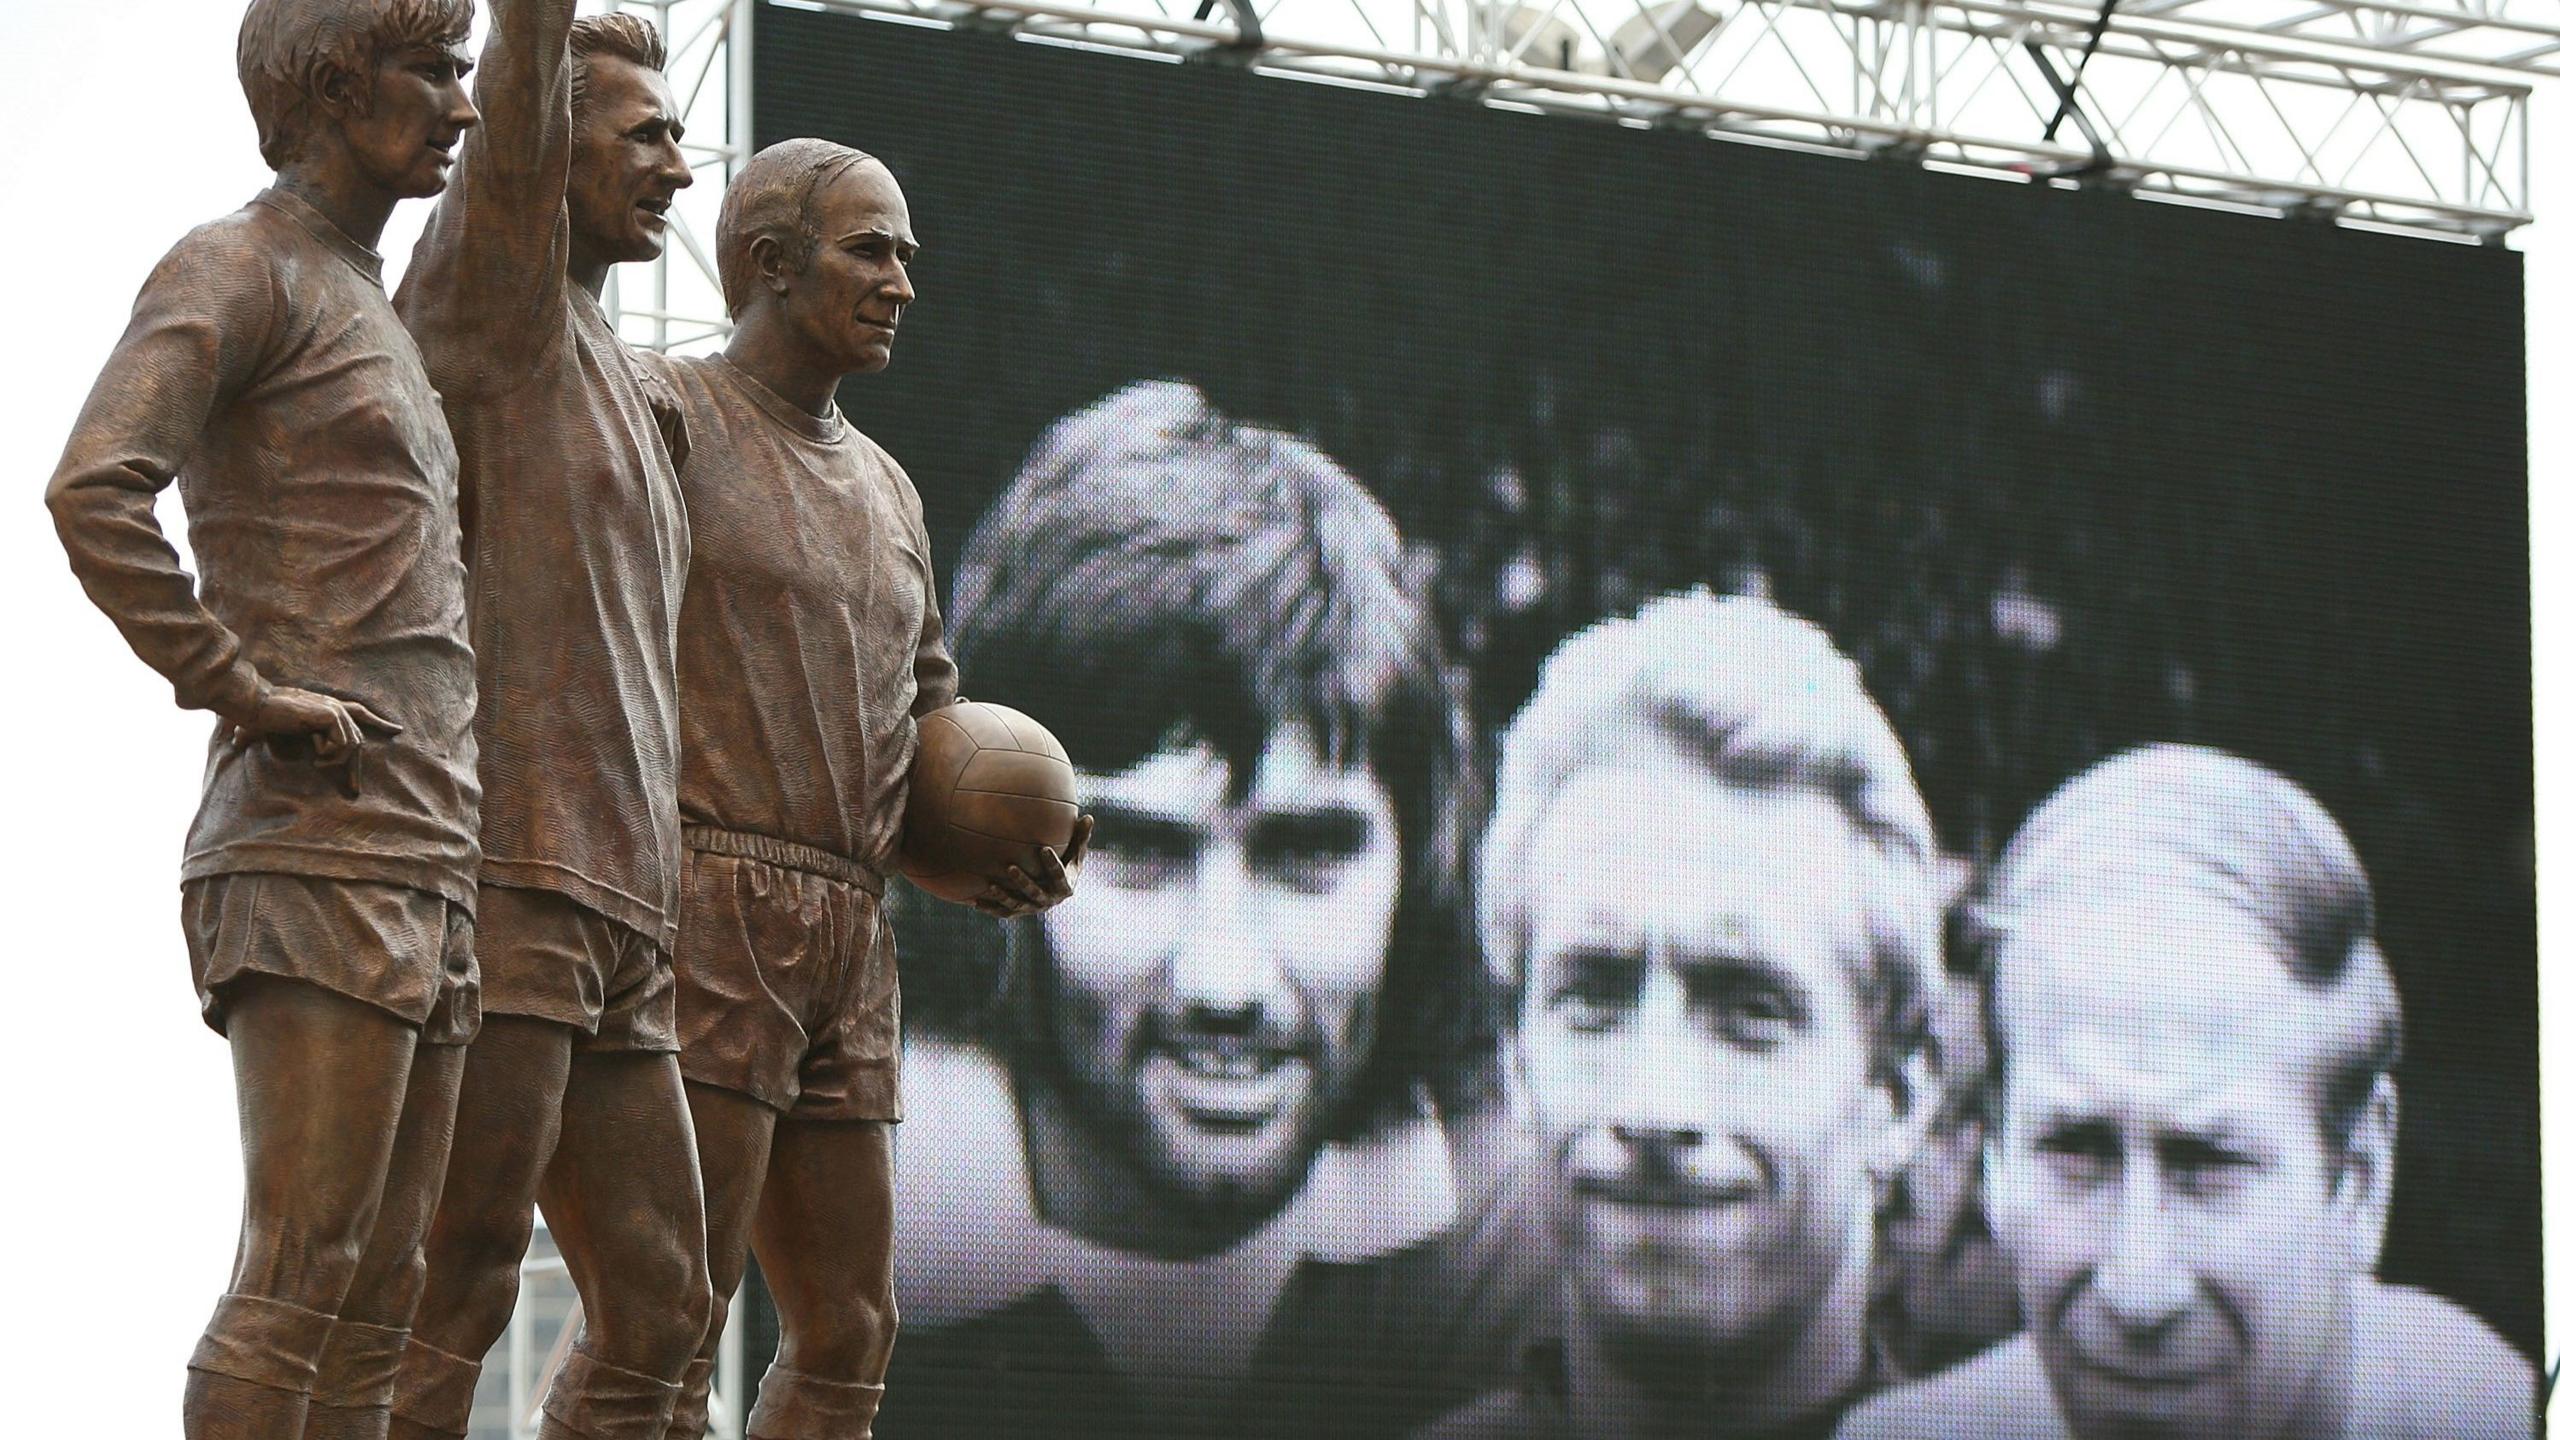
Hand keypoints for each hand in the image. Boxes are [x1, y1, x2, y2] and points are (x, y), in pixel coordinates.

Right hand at [221, 685, 401, 794]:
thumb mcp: (277, 734)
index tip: (397, 730)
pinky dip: (329, 755)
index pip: (360, 714)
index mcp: (327, 709)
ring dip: (335, 762)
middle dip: (355, 770)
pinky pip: (342, 745)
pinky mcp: (331, 715)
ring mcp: (335, 710)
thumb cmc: (261, 718)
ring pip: (351, 746)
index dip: (379, 722)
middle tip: (354, 792)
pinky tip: (314, 754)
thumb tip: (243, 748)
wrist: (254, 705)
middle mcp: (335, 708)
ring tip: (315, 763)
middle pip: (357, 743)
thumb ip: (281, 742)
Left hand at [973, 812, 1094, 919]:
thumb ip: (1081, 836)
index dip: (1052, 863)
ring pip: (1017, 905)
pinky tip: (974, 902)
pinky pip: (1004, 912)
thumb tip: (1089, 817)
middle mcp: (1050, 900)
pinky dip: (990, 908)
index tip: (1044, 848)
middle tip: (1010, 867)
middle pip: (1035, 892)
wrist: (1054, 888)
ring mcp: (1033, 908)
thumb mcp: (1076, 851)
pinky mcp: (1019, 912)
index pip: (1059, 875)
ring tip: (991, 886)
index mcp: (1065, 886)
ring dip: (1003, 897)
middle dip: (1022, 882)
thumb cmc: (1066, 862)